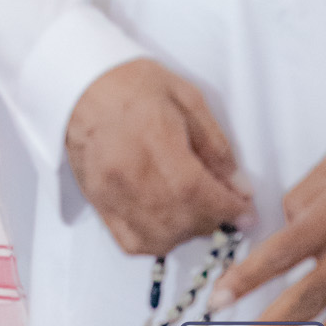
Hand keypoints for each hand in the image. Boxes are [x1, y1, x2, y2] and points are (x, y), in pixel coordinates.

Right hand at [65, 58, 253, 254]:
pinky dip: (156, 241)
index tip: (246, 210)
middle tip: (222, 204)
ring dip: (187, 232)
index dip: (232, 210)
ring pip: (161, 238)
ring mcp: (112, 194)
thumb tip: (240, 188)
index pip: (202, 196)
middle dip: (213, 219)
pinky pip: (132, 243)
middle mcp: (132, 177)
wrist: (79, 82)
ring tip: (194, 210)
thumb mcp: (186, 98)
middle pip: (184, 221)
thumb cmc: (133, 84)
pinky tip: (166, 222)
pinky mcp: (98, 203)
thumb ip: (215, 145)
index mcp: (157, 144)